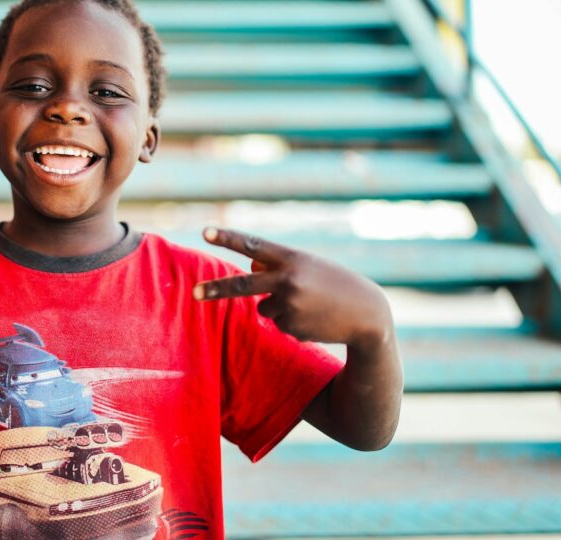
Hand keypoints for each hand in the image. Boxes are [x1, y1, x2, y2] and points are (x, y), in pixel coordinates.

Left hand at [193, 227, 392, 350]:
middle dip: (215, 290)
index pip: (253, 245)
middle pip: (242, 285)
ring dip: (279, 308)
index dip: (227, 238)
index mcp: (292, 258)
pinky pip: (278, 323)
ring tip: (309, 305)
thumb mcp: (309, 266)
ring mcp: (289, 305)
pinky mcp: (292, 326)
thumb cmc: (335, 284)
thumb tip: (248, 267)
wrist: (367, 315)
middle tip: (193, 293)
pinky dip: (291, 322)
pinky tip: (314, 319)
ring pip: (263, 308)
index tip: (205, 232)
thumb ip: (278, 264)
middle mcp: (288, 280)